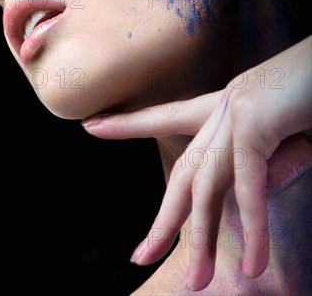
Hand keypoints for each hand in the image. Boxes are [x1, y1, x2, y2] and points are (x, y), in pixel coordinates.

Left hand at [82, 37, 311, 289]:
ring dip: (201, 238)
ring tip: (197, 283)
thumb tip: (256, 191)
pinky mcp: (253, 123)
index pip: (169, 117)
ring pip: (207, 187)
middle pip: (184, 172)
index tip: (93, 126)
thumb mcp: (291, 139)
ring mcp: (235, 113)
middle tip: (139, 255)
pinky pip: (247, 187)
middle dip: (162, 217)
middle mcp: (223, 108)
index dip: (130, 124)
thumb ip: (271, 166)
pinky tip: (251, 264)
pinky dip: (253, 229)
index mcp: (228, 106)